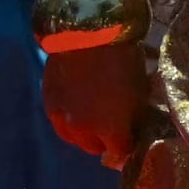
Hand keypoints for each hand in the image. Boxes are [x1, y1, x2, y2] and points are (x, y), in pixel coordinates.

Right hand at [39, 34, 147, 167]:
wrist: (87, 36)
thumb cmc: (123, 62)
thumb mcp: (140, 94)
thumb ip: (134, 120)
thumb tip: (131, 131)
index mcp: (110, 130)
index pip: (120, 152)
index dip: (128, 147)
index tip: (131, 139)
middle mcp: (83, 130)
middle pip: (95, 148)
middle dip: (106, 140)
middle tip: (114, 125)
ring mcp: (62, 119)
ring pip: (75, 138)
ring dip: (86, 132)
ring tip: (95, 115)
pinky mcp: (48, 105)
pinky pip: (61, 124)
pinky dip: (70, 120)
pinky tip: (79, 106)